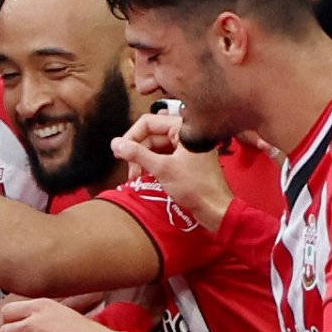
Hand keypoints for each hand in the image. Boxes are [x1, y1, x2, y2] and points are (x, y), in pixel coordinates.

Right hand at [110, 115, 236, 229]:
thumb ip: (137, 154)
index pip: (148, 122)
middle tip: (129, 170)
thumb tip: (115, 143)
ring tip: (135, 176)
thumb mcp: (162, 169)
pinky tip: (145, 176)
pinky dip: (153, 164)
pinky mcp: (187, 159)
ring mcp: (187, 146)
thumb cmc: (195, 187)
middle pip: (151, 134)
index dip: (131, 136)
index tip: (120, 153)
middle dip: (137, 151)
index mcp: (183, 127)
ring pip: (156, 146)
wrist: (216, 209)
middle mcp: (185, 132)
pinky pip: (164, 155)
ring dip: (143, 160)